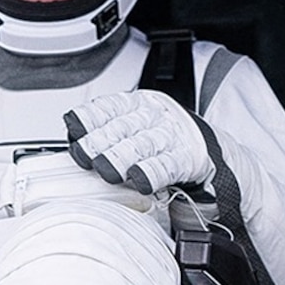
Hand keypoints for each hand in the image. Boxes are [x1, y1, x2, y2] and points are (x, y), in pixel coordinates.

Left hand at [64, 90, 213, 195]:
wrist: (211, 154)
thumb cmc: (164, 143)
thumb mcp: (135, 129)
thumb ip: (106, 133)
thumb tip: (72, 139)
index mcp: (139, 105)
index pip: (110, 107)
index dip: (90, 118)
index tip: (74, 127)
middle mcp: (155, 117)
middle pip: (123, 127)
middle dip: (100, 141)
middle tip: (84, 154)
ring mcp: (173, 137)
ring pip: (143, 145)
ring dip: (121, 157)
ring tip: (106, 169)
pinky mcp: (189, 160)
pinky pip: (167, 165)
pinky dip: (152, 172)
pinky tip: (139, 179)